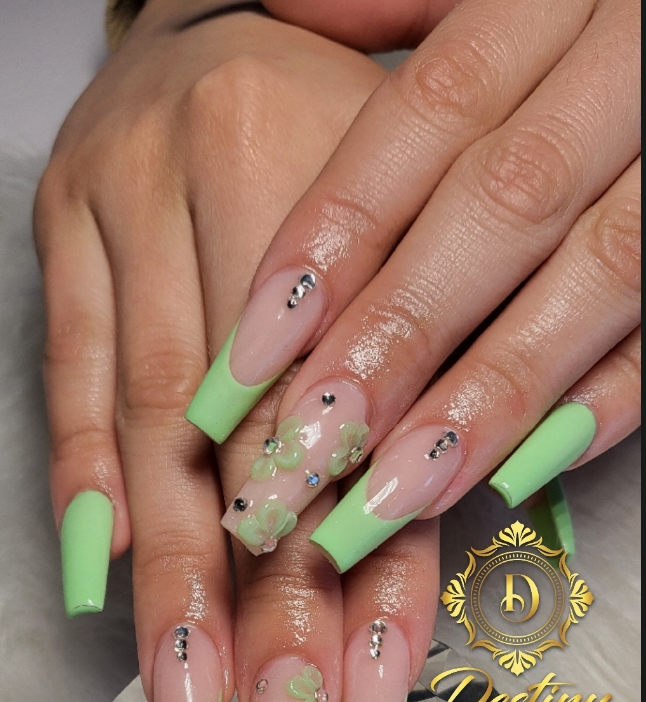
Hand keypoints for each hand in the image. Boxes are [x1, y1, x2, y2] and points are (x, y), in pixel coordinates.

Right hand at [34, 6, 438, 701]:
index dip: (368, 590)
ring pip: (157, 430)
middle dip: (268, 619)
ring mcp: (131, 207)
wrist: (217, 29)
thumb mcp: (414, 251)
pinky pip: (70, 372)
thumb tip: (416, 567)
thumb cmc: (334, 152)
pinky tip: (100, 585)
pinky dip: (85, 483)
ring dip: (175, 585)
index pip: (370, 440)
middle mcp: (240, 196)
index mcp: (366, 197)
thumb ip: (422, 401)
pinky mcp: (62, 226)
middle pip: (260, 449)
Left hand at [186, 0, 638, 570]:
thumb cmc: (597, 11)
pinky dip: (604, 399)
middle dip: (401, 334)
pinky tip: (516, 471)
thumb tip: (288, 16)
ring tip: (397, 491)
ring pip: (598, 274)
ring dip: (492, 393)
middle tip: (314, 443)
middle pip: (502, 206)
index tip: (254, 351)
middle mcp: (625, 72)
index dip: (339, 232)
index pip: (431, 113)